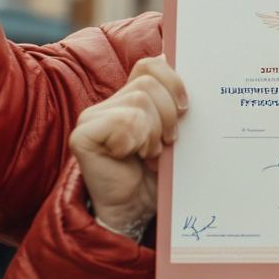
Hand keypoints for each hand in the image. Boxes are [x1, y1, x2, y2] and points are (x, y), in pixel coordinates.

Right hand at [69, 55, 187, 238]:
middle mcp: (110, 103)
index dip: (174, 80)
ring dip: (153, 133)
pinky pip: (121, 121)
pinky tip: (133, 157)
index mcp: (133, 97)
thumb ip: (178, 103)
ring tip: (150, 153)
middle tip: (167, 142)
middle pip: (149, 83)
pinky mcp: (83, 135)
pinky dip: (136, 140)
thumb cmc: (160, 175)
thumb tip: (195, 71)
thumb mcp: (176, 134)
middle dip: (168, 115)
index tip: (186, 107)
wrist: (138, 213)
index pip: (152, 65)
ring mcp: (92, 117)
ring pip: (139, 102)